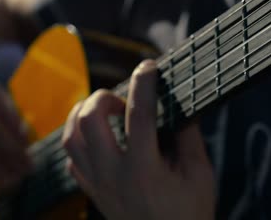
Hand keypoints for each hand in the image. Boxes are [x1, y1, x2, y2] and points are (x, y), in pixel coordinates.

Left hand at [63, 60, 214, 219]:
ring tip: (103, 109)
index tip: (149, 65)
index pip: (138, 115)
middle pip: (89, 121)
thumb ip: (189, 137)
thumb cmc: (190, 213)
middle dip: (102, 97)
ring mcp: (98, 185)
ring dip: (82, 114)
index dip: (144, 84)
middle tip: (121, 98)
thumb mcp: (199, 174)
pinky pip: (72, 158)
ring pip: (71, 138)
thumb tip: (180, 105)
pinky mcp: (93, 192)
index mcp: (144, 170)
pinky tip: (97, 135)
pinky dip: (78, 138)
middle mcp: (114, 175)